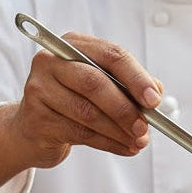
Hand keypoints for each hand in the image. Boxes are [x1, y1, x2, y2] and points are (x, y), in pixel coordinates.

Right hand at [14, 31, 163, 167]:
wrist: (34, 128)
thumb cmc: (74, 100)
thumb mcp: (103, 86)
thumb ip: (130, 84)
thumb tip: (156, 92)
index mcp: (73, 44)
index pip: (111, 55)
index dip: (136, 78)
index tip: (154, 100)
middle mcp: (51, 61)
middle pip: (95, 83)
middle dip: (125, 108)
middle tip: (145, 127)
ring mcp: (39, 88)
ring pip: (87, 112)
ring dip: (119, 131)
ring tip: (138, 141)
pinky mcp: (36, 118)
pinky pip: (79, 133)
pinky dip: (107, 143)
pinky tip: (124, 148)